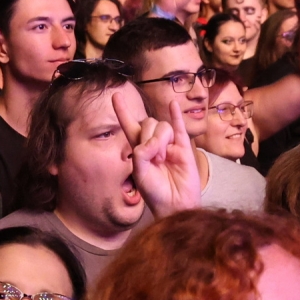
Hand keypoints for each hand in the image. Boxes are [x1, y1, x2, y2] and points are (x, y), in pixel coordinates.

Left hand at [114, 87, 200, 215]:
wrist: (175, 204)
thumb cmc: (155, 192)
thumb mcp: (140, 173)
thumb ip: (141, 153)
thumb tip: (155, 140)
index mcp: (139, 149)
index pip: (129, 125)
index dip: (122, 110)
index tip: (116, 95)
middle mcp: (153, 143)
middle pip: (147, 123)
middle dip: (149, 137)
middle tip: (155, 158)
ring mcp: (169, 143)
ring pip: (162, 125)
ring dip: (161, 140)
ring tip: (164, 159)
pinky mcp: (184, 146)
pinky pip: (179, 126)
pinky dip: (176, 115)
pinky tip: (173, 105)